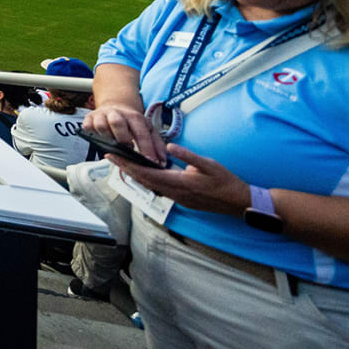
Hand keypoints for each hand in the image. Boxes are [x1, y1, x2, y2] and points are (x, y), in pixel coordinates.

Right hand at [84, 103, 167, 164]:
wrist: (115, 106)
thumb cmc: (131, 122)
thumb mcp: (148, 129)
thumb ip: (157, 145)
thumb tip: (162, 161)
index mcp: (134, 117)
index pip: (141, 132)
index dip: (146, 147)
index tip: (150, 161)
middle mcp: (117, 114)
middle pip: (118, 123)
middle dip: (123, 138)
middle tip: (128, 149)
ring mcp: (102, 115)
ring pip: (101, 124)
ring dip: (107, 137)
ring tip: (112, 145)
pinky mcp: (89, 118)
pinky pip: (87, 126)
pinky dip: (91, 134)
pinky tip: (98, 139)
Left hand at [117, 144, 250, 215]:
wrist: (239, 202)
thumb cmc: (226, 182)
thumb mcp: (208, 164)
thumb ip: (187, 155)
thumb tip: (169, 146)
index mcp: (179, 183)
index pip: (146, 173)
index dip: (128, 164)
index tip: (113, 156)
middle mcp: (174, 193)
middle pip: (143, 181)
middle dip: (125, 168)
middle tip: (110, 157)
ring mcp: (178, 199)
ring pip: (150, 186)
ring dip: (135, 175)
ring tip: (122, 163)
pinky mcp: (182, 200)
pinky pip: (159, 190)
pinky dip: (147, 181)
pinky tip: (144, 174)